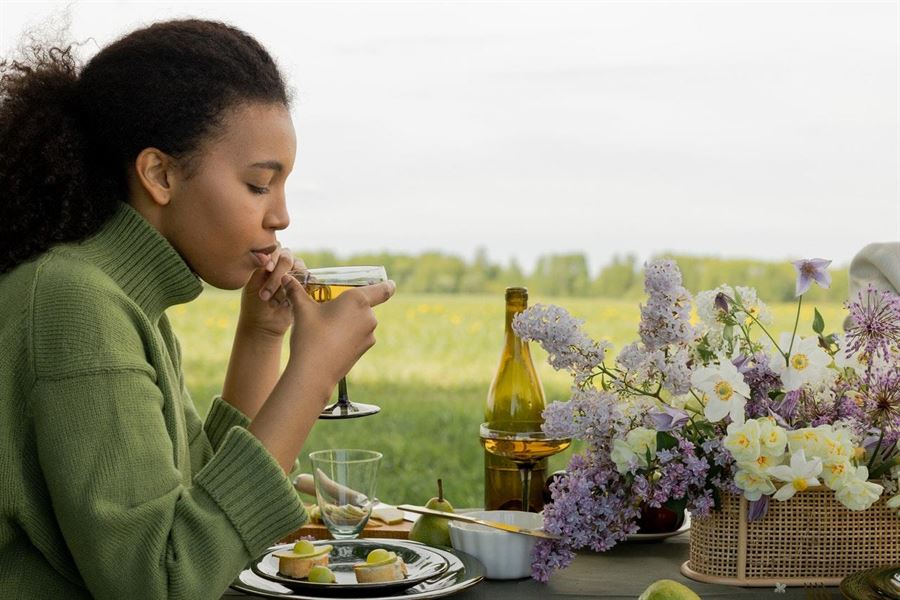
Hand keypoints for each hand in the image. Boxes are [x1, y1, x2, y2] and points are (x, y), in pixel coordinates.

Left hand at [239, 246, 304, 337]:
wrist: (264, 325)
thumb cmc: (254, 304)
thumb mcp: (252, 284)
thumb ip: (260, 267)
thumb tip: (266, 255)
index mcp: (268, 260)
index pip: (274, 248)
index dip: (273, 257)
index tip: (267, 269)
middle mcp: (283, 265)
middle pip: (287, 258)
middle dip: (277, 276)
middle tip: (265, 295)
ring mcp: (295, 275)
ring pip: (299, 269)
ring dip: (287, 286)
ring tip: (275, 302)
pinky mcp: (305, 286)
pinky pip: (309, 281)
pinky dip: (300, 290)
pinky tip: (287, 302)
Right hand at [280, 272, 395, 392]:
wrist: (314, 372)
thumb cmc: (310, 336)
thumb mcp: (302, 310)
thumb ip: (296, 291)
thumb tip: (286, 279)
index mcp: (358, 300)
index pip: (383, 289)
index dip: (388, 285)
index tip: (391, 283)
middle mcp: (369, 316)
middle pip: (365, 305)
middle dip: (351, 305)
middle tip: (331, 307)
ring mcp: (369, 335)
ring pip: (361, 321)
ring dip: (349, 320)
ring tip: (327, 326)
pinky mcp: (365, 349)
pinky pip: (359, 335)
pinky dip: (349, 334)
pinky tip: (331, 339)